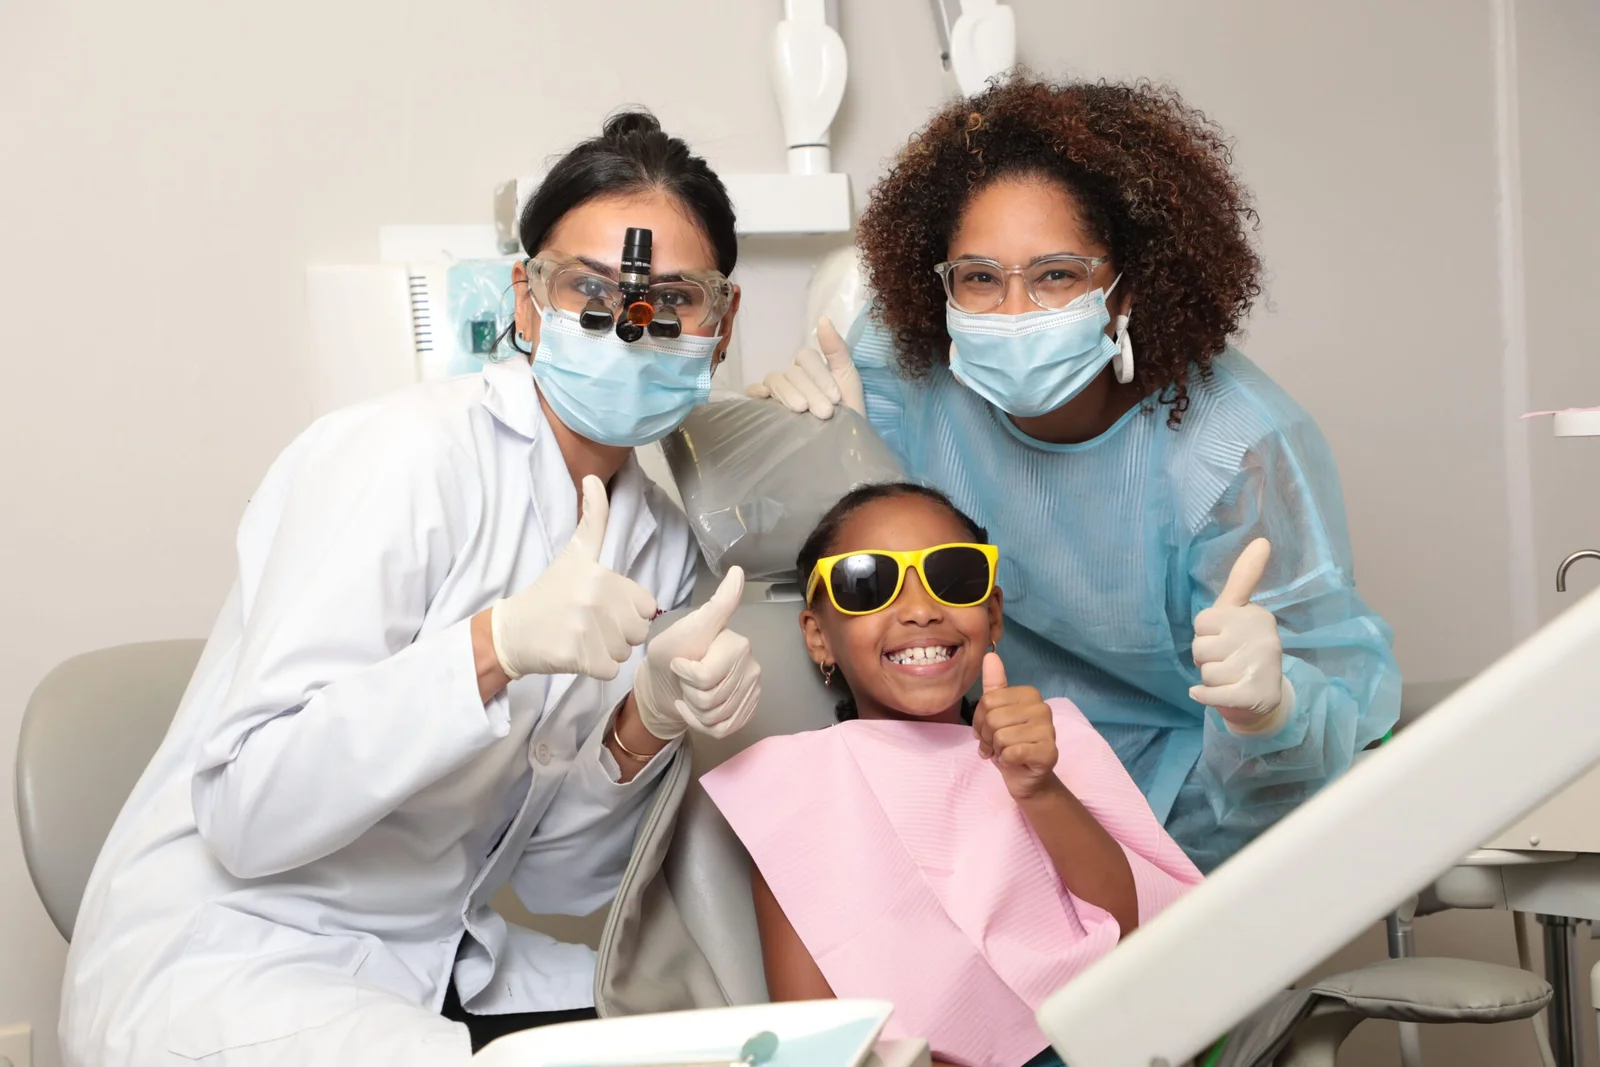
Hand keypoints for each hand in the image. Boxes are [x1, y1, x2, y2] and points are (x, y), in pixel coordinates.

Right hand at [489, 475, 656, 680]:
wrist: (513, 630)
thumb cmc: (550, 591)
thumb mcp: (575, 552)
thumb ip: (593, 519)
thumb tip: (592, 476)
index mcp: (602, 575)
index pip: (646, 605)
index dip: (628, 609)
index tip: (602, 605)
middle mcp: (595, 601)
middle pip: (639, 631)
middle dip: (620, 632)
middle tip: (590, 624)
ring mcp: (585, 631)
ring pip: (626, 652)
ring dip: (609, 650)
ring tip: (582, 637)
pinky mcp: (577, 658)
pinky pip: (611, 671)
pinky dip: (597, 668)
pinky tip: (577, 654)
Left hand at [633, 567, 761, 740]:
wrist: (665, 682)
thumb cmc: (672, 652)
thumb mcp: (687, 628)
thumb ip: (717, 605)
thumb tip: (737, 571)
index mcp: (738, 645)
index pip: (705, 677)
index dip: (684, 674)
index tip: (679, 661)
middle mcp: (752, 667)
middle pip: (710, 700)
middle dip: (688, 694)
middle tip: (684, 680)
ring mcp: (752, 691)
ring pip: (716, 718)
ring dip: (693, 711)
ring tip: (689, 693)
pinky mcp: (747, 711)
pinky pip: (723, 730)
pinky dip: (701, 724)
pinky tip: (695, 710)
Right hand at [745, 317, 864, 419]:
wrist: (844, 442)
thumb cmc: (849, 410)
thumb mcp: (848, 377)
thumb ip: (836, 349)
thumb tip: (823, 319)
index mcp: (810, 366)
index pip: (805, 357)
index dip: (819, 375)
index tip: (836, 398)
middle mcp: (792, 375)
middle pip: (792, 372)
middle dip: (811, 392)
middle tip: (825, 413)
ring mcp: (778, 390)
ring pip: (775, 380)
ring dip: (789, 394)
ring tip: (802, 412)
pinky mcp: (767, 407)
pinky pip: (754, 392)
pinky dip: (756, 392)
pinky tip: (764, 399)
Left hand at [973, 653, 1059, 800]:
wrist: (1026, 777)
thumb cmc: (1009, 743)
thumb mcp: (996, 713)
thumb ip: (994, 685)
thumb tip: (990, 655)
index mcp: (1029, 694)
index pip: (988, 700)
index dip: (979, 720)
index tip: (987, 731)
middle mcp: (1043, 708)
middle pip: (993, 718)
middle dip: (987, 737)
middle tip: (996, 746)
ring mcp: (1049, 730)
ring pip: (1001, 736)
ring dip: (996, 750)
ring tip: (1005, 753)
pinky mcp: (1049, 753)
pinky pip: (1012, 752)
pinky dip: (1006, 760)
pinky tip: (1014, 761)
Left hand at [1189, 538, 1294, 733]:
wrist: (1262, 700)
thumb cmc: (1241, 648)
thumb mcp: (1237, 611)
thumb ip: (1244, 577)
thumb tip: (1262, 540)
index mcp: (1256, 614)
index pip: (1202, 622)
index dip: (1206, 635)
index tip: (1224, 639)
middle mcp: (1263, 636)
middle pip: (1200, 647)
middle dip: (1206, 659)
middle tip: (1227, 662)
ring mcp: (1261, 665)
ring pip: (1205, 672)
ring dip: (1209, 680)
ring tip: (1229, 678)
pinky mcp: (1254, 693)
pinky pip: (1210, 693)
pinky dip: (1204, 697)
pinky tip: (1212, 695)